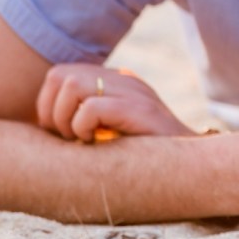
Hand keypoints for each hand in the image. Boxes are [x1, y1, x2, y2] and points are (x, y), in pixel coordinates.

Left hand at [36, 63, 194, 141]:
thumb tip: (50, 121)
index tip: (62, 131)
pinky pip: (91, 106)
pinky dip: (82, 126)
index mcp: (116, 81)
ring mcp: (133, 91)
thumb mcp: (110, 130)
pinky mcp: (139, 108)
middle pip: (61, 75)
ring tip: (81, 138)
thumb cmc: (144, 155)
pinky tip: (94, 142)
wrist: (189, 165)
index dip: (48, 104)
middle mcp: (124, 79)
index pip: (61, 73)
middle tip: (69, 136)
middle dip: (52, 110)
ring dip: (65, 118)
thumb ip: (88, 115)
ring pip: (72, 84)